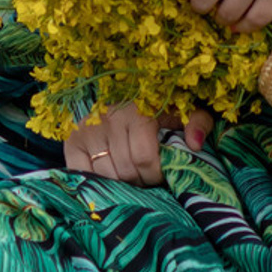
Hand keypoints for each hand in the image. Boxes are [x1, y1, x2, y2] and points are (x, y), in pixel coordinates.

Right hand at [65, 100, 215, 183]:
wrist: (121, 86)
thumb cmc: (158, 103)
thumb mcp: (183, 107)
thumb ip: (197, 122)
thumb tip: (195, 143)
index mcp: (138, 111)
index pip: (144, 159)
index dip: (156, 174)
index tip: (162, 175)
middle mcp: (109, 119)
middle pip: (126, 170)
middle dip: (141, 181)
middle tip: (147, 179)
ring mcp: (88, 130)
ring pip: (105, 175)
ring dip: (121, 184)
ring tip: (131, 177)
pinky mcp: (73, 140)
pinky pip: (81, 172)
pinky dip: (95, 182)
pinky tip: (109, 179)